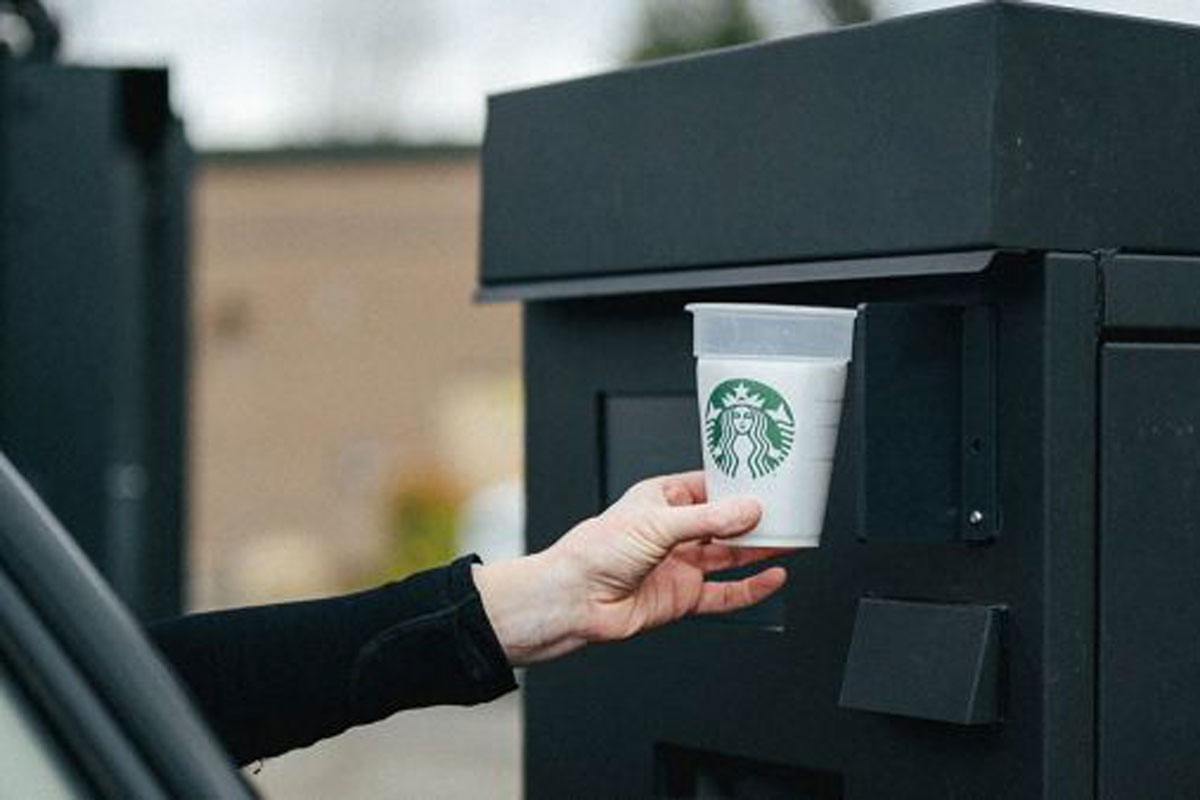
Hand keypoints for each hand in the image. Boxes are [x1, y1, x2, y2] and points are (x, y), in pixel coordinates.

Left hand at [472, 471, 787, 665]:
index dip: (737, 484)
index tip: (768, 479)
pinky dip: (751, 587)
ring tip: (793, 542)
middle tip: (789, 512)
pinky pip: (725, 592)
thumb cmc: (595, 551)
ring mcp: (679, 565)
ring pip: (729, 555)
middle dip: (756, 518)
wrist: (574, 601)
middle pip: (724, 522)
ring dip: (760, 551)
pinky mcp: (683, 597)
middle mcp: (672, 531)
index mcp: (661, 499)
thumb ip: (708, 520)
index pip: (709, 486)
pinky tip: (773, 577)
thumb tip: (749, 510)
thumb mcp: (657, 523)